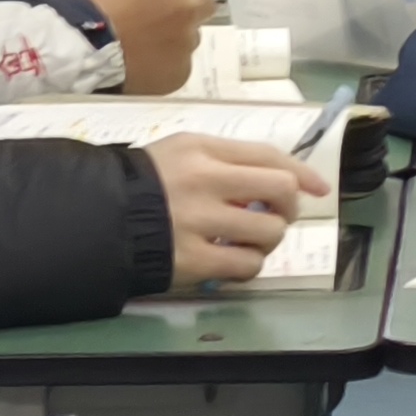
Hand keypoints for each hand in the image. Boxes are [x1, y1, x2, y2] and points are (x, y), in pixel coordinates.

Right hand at [60, 0, 220, 74]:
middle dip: (188, 3)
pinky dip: (168, 60)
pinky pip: (182, 61)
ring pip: (193, 34)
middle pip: (206, 3)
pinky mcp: (180, 73)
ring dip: (178, 33)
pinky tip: (145, 60)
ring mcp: (186, 44)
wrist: (79, 52)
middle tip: (158, 12)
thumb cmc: (93, 4)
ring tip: (146, 40)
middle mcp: (189, 9)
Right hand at [147, 131, 328, 288]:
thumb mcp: (180, 151)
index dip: (302, 173)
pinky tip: (234, 262)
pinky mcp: (193, 261)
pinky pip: (247, 266)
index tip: (319, 188)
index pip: (269, 155)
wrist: (95, 218)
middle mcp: (206, 181)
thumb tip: (279, 179)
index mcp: (204, 149)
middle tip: (275, 217)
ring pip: (269, 231)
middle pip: (279, 190)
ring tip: (249, 241)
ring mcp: (200, 223)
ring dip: (268, 239)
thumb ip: (225, 160)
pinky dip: (249, 266)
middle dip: (288, 207)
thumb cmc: (143, 183)